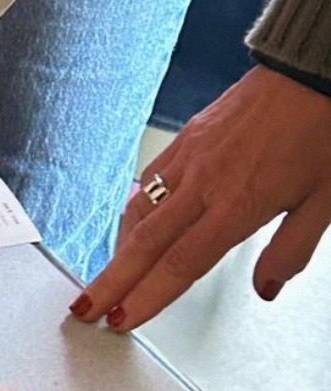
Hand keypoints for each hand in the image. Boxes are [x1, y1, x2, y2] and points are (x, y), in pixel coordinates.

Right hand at [72, 66, 330, 331]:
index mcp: (238, 205)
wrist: (312, 71)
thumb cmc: (325, 129)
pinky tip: (131, 227)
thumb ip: (291, 250)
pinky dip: (132, 213)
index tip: (121, 319)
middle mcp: (203, 184)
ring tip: (104, 278)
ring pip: (138, 214)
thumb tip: (266, 289)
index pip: (179, 265)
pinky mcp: (184, 139)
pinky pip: (147, 183)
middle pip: (144, 246)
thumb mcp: (327, 200)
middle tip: (83, 310)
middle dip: (109, 283)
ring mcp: (188, 159)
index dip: (146, 297)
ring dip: (116, 252)